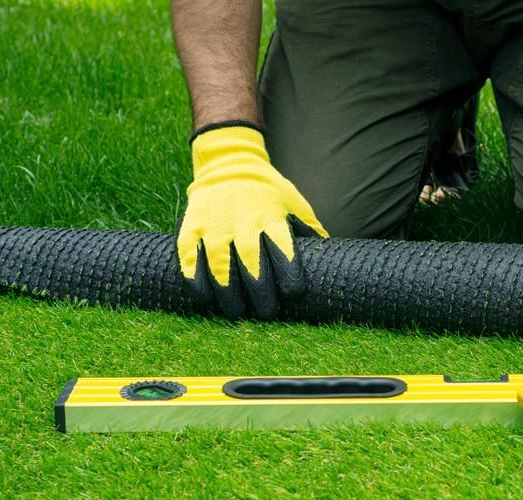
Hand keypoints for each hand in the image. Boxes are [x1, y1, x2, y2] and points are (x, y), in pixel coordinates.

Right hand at [177, 124, 327, 318]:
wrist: (230, 163)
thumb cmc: (270, 193)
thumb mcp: (295, 205)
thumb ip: (310, 231)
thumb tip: (331, 258)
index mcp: (272, 217)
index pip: (283, 248)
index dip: (288, 271)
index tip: (293, 293)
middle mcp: (243, 221)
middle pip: (251, 259)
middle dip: (260, 289)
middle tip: (267, 312)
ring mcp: (215, 224)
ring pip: (220, 261)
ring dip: (227, 290)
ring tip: (235, 312)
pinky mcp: (193, 226)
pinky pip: (191, 254)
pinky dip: (195, 277)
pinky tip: (204, 298)